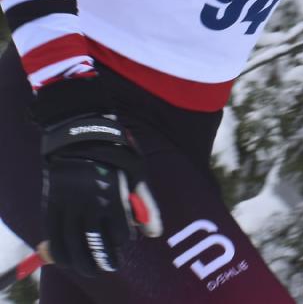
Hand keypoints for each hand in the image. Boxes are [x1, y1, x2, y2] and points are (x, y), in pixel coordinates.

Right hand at [33, 78, 161, 277]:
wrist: (80, 132)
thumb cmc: (116, 152)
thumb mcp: (137, 172)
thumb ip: (146, 205)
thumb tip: (155, 234)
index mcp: (113, 192)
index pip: (119, 232)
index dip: (123, 239)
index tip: (123, 240)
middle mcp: (88, 200)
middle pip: (94, 243)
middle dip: (102, 259)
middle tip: (107, 267)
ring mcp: (67, 202)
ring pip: (70, 244)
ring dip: (79, 260)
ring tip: (88, 267)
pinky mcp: (51, 202)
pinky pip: (53, 234)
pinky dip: (58, 250)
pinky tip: (66, 256)